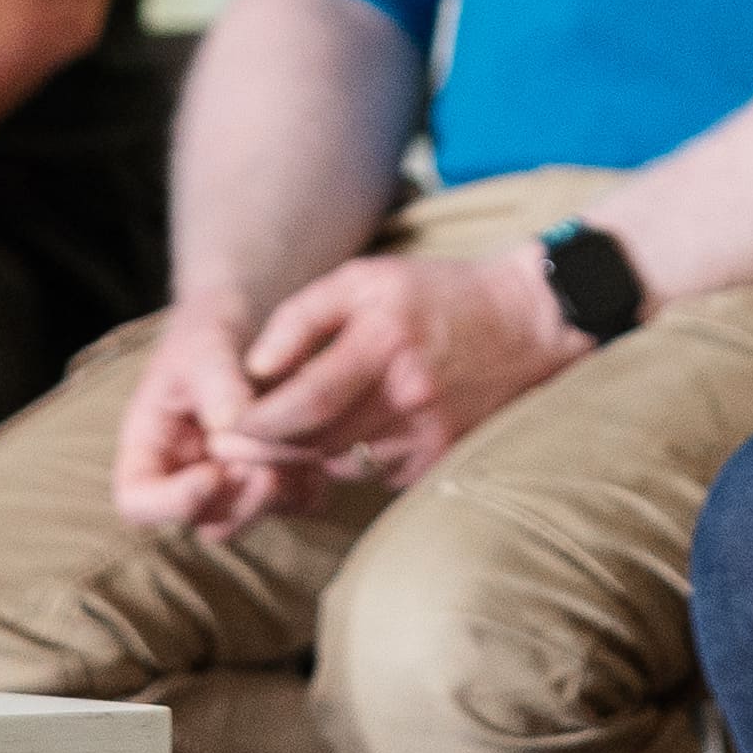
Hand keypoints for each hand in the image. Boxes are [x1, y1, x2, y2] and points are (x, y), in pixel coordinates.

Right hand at [112, 311, 321, 540]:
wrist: (248, 313)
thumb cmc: (210, 328)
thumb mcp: (205, 344)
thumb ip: (216, 382)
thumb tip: (231, 424)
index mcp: (150, 446)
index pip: (138, 501)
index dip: (173, 502)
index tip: (213, 473)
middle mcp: (188, 474)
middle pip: (205, 522)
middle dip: (240, 503)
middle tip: (266, 469)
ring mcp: (234, 481)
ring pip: (253, 517)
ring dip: (277, 496)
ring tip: (296, 454)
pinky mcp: (277, 476)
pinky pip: (295, 502)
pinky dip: (309, 485)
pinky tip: (320, 451)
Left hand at [222, 250, 593, 489]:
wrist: (528, 324)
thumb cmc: (435, 295)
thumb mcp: (364, 278)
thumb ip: (302, 318)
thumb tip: (253, 368)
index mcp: (383, 342)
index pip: (305, 402)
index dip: (257, 425)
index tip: (224, 431)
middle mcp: (407, 395)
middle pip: (315, 443)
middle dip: (266, 451)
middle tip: (230, 449)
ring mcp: (429, 434)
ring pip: (340, 464)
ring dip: (308, 454)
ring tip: (289, 433)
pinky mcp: (441, 459)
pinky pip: (375, 473)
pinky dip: (355, 458)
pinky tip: (359, 429)